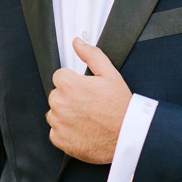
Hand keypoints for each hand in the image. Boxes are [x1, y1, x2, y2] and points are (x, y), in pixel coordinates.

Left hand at [46, 37, 131, 163]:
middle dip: (69, 97)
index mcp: (68, 85)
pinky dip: (66, 132)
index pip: (60, 76)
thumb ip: (91, 55)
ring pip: (55, 113)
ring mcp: (58, 122)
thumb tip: (78, 43)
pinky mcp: (59, 139)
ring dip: (66, 114)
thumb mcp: (110, 74)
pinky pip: (55, 132)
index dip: (74, 82)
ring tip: (87, 117)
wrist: (127, 135)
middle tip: (89, 105)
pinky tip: (82, 129)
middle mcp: (59, 103)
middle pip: (56, 95)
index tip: (86, 90)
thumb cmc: (120, 107)